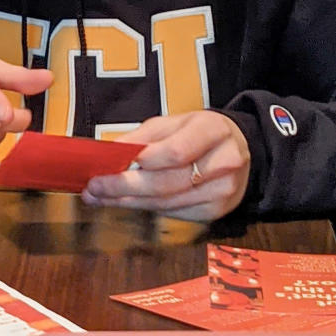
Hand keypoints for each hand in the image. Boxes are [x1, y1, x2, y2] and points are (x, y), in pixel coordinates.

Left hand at [80, 110, 250, 220]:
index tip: (108, 166)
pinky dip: (146, 207)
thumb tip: (111, 152)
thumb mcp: (174, 122)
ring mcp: (223, 191)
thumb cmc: (199, 134)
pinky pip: (172, 213)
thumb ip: (143, 136)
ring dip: (127, 202)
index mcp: (213, 131)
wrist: (241, 150)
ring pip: (166, 203)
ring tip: (100, 197)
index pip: (174, 152)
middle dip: (123, 188)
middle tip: (94, 188)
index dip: (140, 162)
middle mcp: (224, 162)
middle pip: (166, 183)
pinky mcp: (216, 211)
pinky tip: (127, 202)